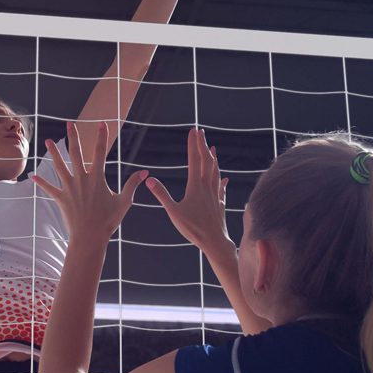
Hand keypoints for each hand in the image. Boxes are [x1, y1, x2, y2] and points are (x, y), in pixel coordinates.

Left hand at [43, 122, 150, 240]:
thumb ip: (132, 184)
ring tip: (48, 140)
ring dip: (53, 153)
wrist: (90, 237)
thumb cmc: (108, 221)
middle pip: (75, 153)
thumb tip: (145, 172)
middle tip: (69, 124)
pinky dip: (42, 183)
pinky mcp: (61, 199)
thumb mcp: (124, 201)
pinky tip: (33, 177)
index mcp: (97, 178)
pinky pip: (50, 188)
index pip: (100, 152)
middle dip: (72, 137)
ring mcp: (69, 188)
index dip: (101, 137)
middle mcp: (81, 179)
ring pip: (59, 166)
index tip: (102, 124)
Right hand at [144, 125, 229, 253]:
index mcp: (195, 186)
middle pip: (206, 161)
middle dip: (203, 145)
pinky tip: (224, 179)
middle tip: (201, 132)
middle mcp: (207, 187)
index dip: (193, 144)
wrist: (215, 241)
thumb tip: (149, 179)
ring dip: (213, 159)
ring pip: (215, 172)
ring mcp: (215, 195)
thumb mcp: (173, 212)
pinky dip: (221, 180)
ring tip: (213, 149)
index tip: (193, 131)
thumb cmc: (193, 228)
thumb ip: (161, 194)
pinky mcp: (219, 204)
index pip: (194, 160)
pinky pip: (221, 188)